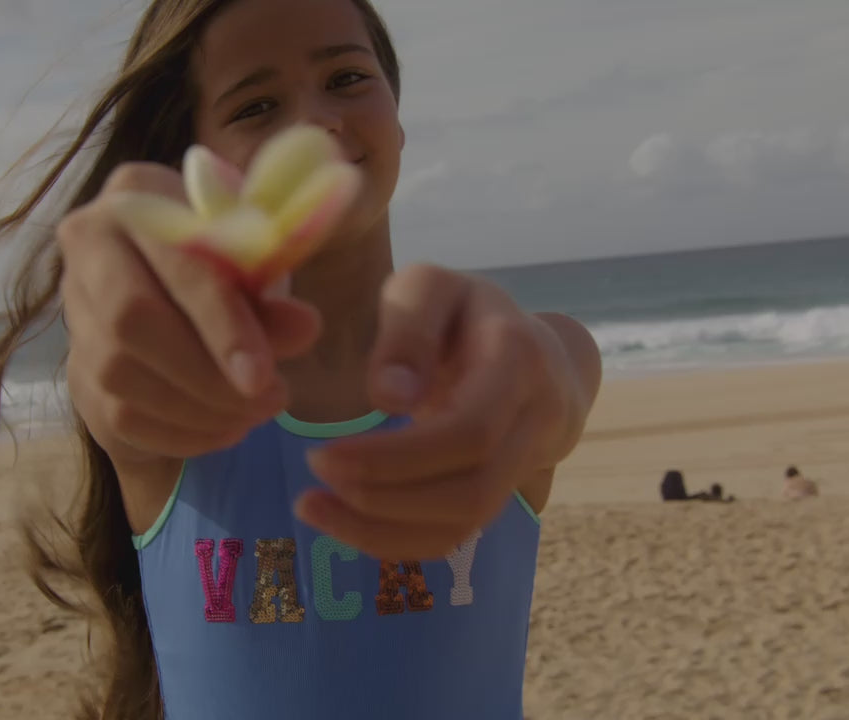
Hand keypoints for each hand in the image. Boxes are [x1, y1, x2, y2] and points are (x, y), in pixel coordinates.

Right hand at [59, 162, 321, 460]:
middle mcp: (89, 248)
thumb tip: (303, 328)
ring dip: (198, 408)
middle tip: (268, 398)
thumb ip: (273, 297)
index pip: (175, 265)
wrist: (180, 295)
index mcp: (136, 197)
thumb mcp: (255, 268)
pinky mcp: (78, 371)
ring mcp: (76, 313)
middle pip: (129, 321)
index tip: (262, 374)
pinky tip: (225, 429)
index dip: (221, 324)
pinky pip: (120, 415)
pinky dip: (180, 433)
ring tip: (255, 413)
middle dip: (205, 373)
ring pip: (121, 374)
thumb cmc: (223, 264)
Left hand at [294, 264, 594, 559]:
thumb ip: (409, 329)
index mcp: (519, 362)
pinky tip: (342, 522)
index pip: (469, 432)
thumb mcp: (431, 289)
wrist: (536, 353)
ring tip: (312, 506)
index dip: (395, 457)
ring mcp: (527, 464)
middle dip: (384, 496)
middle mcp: (535, 420)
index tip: (322, 454)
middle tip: (313, 475)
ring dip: (383, 528)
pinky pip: (457, 535)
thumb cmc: (464, 313)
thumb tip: (389, 397)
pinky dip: (396, 539)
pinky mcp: (503, 495)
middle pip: (471, 491)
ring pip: (466, 523)